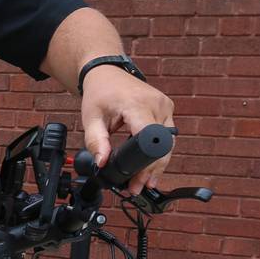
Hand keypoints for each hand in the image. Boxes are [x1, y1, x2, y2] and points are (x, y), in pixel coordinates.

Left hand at [79, 65, 175, 193]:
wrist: (108, 72)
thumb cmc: (100, 93)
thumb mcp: (91, 118)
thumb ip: (96, 142)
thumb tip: (102, 164)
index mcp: (137, 104)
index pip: (149, 138)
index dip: (146, 163)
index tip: (138, 179)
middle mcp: (156, 103)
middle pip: (162, 146)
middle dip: (151, 170)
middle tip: (137, 186)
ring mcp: (165, 105)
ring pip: (168, 143)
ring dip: (157, 163)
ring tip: (143, 180)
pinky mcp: (167, 108)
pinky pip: (167, 135)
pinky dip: (158, 150)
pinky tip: (149, 164)